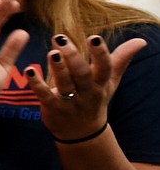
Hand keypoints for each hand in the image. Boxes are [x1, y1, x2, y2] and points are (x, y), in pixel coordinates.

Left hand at [27, 32, 144, 140]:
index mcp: (101, 83)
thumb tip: (141, 40)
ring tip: (51, 52)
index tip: (94, 37)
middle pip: (82, 74)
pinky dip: (36, 84)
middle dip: (73, 56)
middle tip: (60, 38)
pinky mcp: (53, 108)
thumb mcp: (110, 81)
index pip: (104, 67)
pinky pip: (44, 95)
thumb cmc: (96, 98)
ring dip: (57, 68)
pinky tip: (29, 70)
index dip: (100, 53)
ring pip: (64, 84)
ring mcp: (70, 102)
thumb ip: (121, 59)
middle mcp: (87, 92)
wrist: (82, 132)